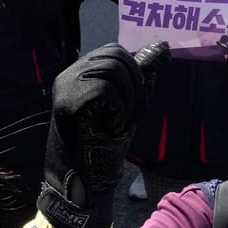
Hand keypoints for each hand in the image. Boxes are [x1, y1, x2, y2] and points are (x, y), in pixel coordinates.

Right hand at [37, 42, 167, 227]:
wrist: (85, 180)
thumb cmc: (105, 144)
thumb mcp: (130, 102)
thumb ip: (142, 74)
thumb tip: (162, 46)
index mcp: (80, 72)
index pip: (115, 51)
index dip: (134, 75)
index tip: (131, 105)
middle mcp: (69, 75)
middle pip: (117, 56)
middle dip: (135, 87)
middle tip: (127, 117)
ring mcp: (66, 87)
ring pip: (113, 71)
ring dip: (127, 102)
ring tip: (115, 125)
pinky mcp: (68, 102)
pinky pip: (107, 91)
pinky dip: (117, 113)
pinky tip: (108, 130)